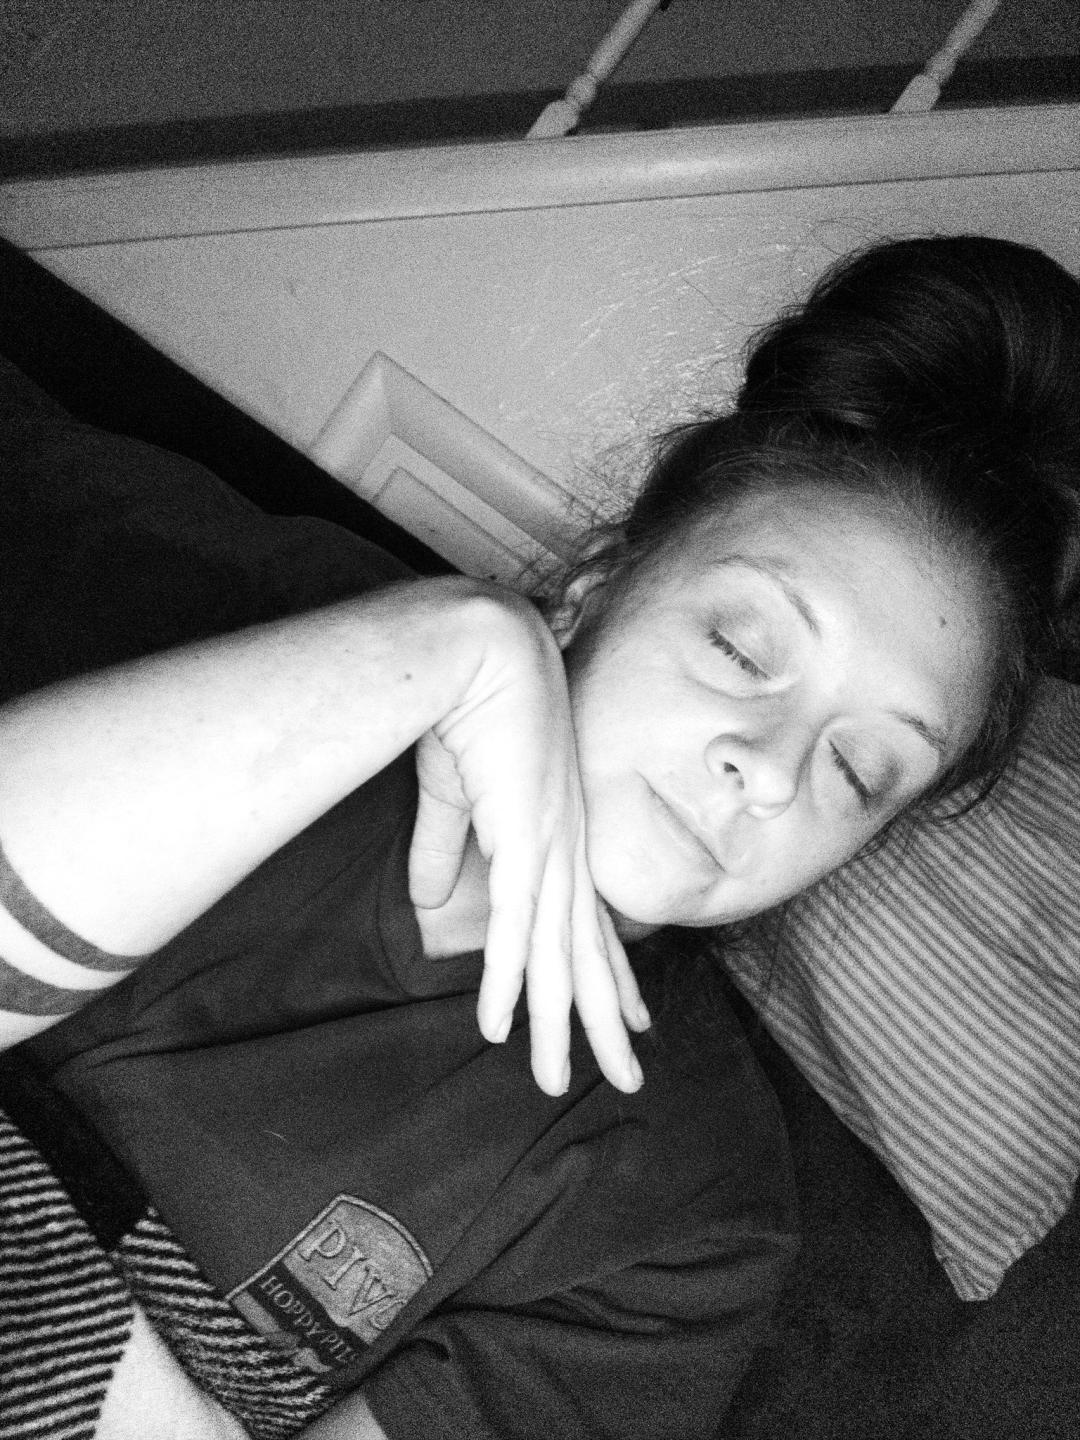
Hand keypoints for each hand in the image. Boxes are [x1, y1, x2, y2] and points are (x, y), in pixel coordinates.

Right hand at [408, 593, 648, 1095]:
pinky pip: (516, 928)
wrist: (476, 647)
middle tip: (630, 1078)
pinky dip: (509, 982)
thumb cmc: (466, 710)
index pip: (590, 922)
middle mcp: (566, 850)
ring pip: (559, 957)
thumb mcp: (452, 795)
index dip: (611, 975)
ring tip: (564, 1082)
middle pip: (589, 954)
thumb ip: (443, 850)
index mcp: (557, 836)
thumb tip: (426, 899)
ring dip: (559, 1025)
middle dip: (604, 1021)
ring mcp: (550, 848)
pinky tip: (505, 1029)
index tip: (630, 1018)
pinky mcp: (522, 840)